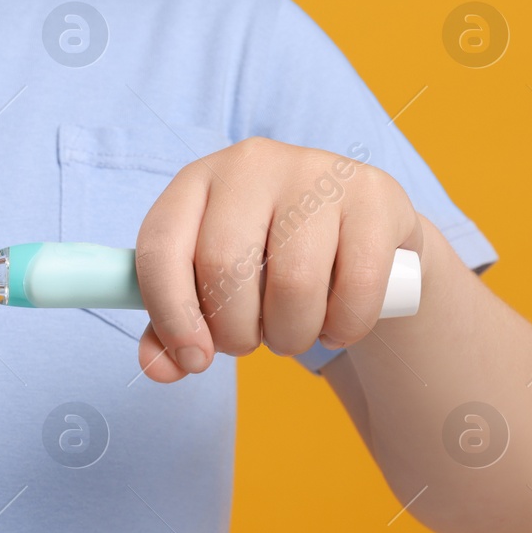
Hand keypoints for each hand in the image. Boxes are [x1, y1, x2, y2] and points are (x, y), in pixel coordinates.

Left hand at [133, 136, 423, 381]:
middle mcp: (250, 163)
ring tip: (292, 333)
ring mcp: (315, 172)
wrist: (360, 235)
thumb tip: (157, 368)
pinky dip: (344, 326)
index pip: (161, 245)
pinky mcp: (374, 195)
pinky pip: (357, 286)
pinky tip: (338, 326)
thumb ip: (175, 328)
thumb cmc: (270, 263)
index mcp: (196, 181)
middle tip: (250, 342)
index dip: (170, 313)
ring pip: (293, 282)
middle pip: (224, 265)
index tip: (194, 360)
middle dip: (235, 331)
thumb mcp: (214, 286)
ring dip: (290, 335)